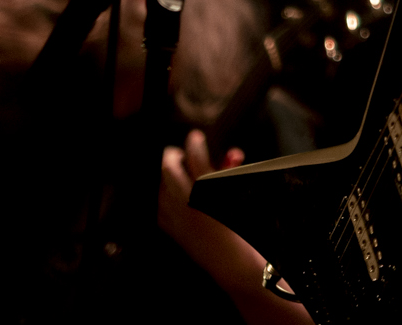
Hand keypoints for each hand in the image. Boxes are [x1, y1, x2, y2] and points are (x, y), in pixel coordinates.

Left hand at [158, 131, 314, 322]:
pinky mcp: (171, 228)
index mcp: (207, 194)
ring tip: (177, 171)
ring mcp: (175, 217)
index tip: (196, 137)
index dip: (195, 144)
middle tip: (181, 153)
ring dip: (167, 174)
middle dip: (174, 157)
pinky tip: (172, 195)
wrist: (234, 264)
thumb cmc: (242, 229)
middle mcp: (187, 204)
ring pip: (161, 184)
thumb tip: (230, 155)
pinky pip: (159, 203)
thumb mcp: (238, 195)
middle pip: (169, 169)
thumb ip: (230, 172)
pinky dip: (164, 194)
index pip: (196, 158)